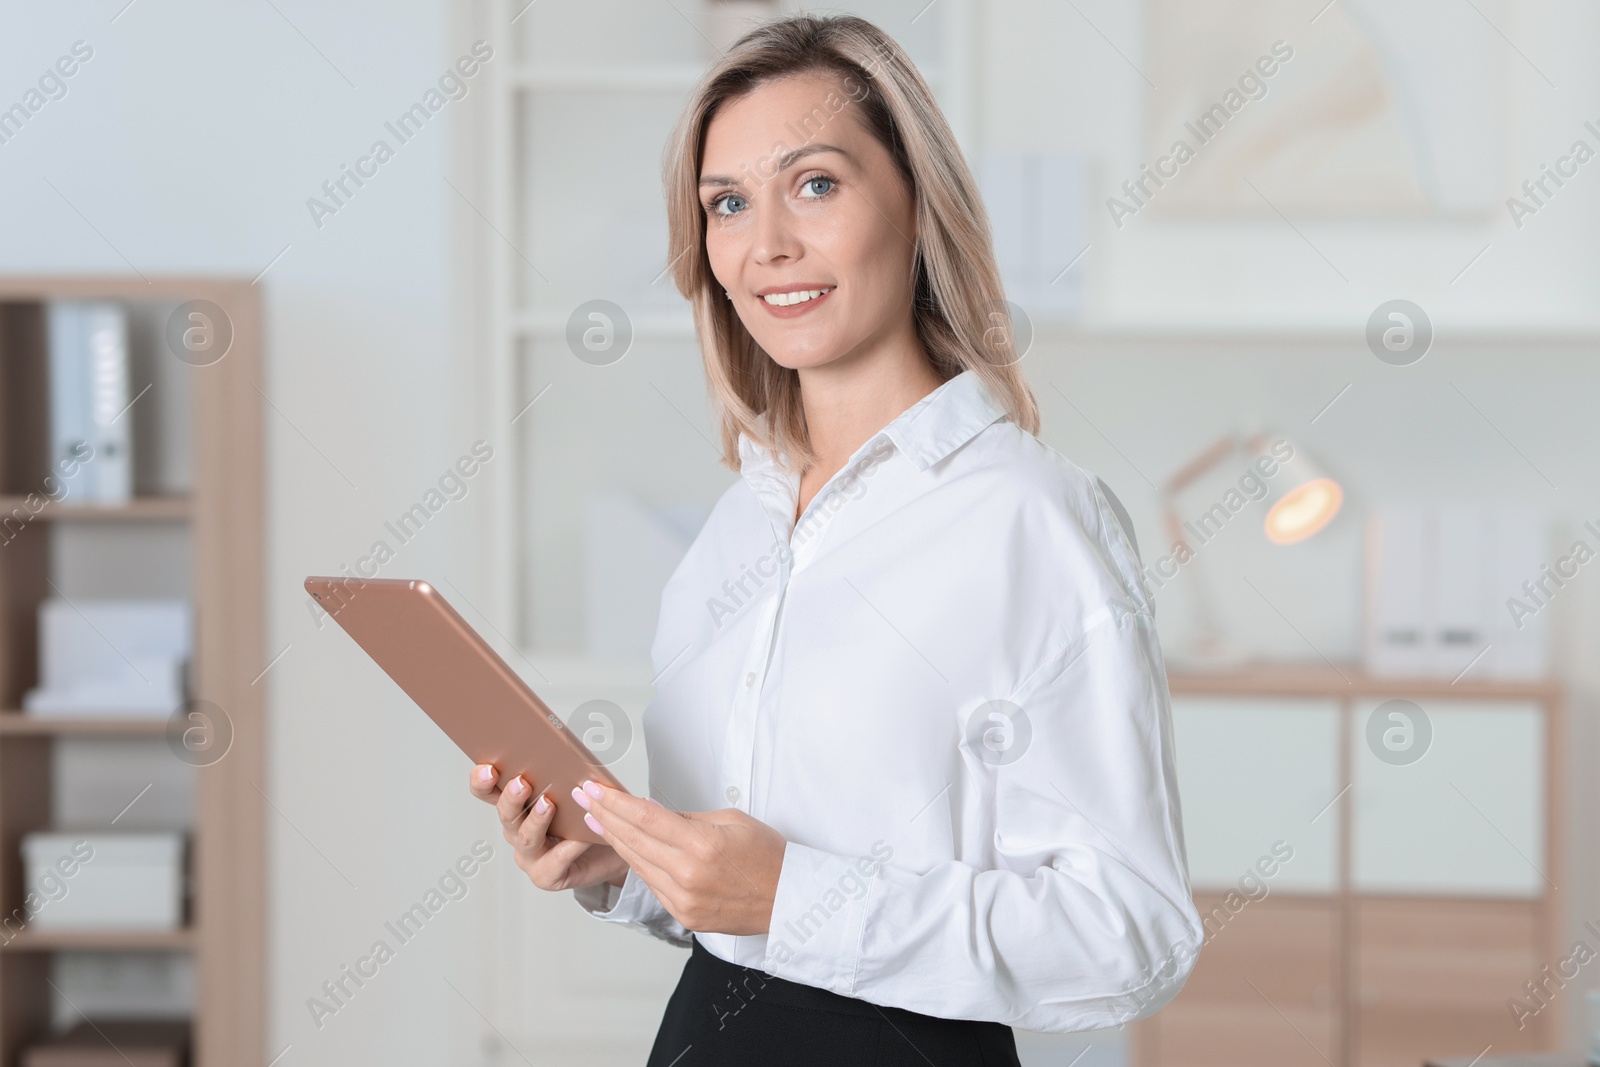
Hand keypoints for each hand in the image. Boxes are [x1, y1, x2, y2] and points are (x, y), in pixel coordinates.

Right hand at [469, 764, 629, 891]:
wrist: (610, 848)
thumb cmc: (587, 817)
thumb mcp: (571, 790)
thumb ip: (561, 774)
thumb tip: (566, 751)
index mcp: (516, 807)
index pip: (488, 792)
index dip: (482, 781)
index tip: (488, 768)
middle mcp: (516, 831)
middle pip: (506, 813)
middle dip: (512, 797)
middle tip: (523, 782)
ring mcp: (529, 856)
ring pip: (525, 837)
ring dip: (535, 820)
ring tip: (548, 804)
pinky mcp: (547, 875)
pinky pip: (556, 860)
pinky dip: (569, 846)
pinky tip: (581, 835)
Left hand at [572, 780, 786, 935]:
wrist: (789, 900)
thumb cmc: (768, 856)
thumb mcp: (732, 820)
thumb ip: (687, 817)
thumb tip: (652, 810)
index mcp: (702, 845)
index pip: (645, 818)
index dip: (614, 802)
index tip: (594, 789)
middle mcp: (688, 874)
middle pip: (633, 840)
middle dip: (605, 816)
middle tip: (584, 798)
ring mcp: (684, 899)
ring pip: (637, 864)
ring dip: (614, 840)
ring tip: (596, 820)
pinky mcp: (684, 916)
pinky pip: (652, 885)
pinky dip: (637, 864)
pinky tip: (625, 848)